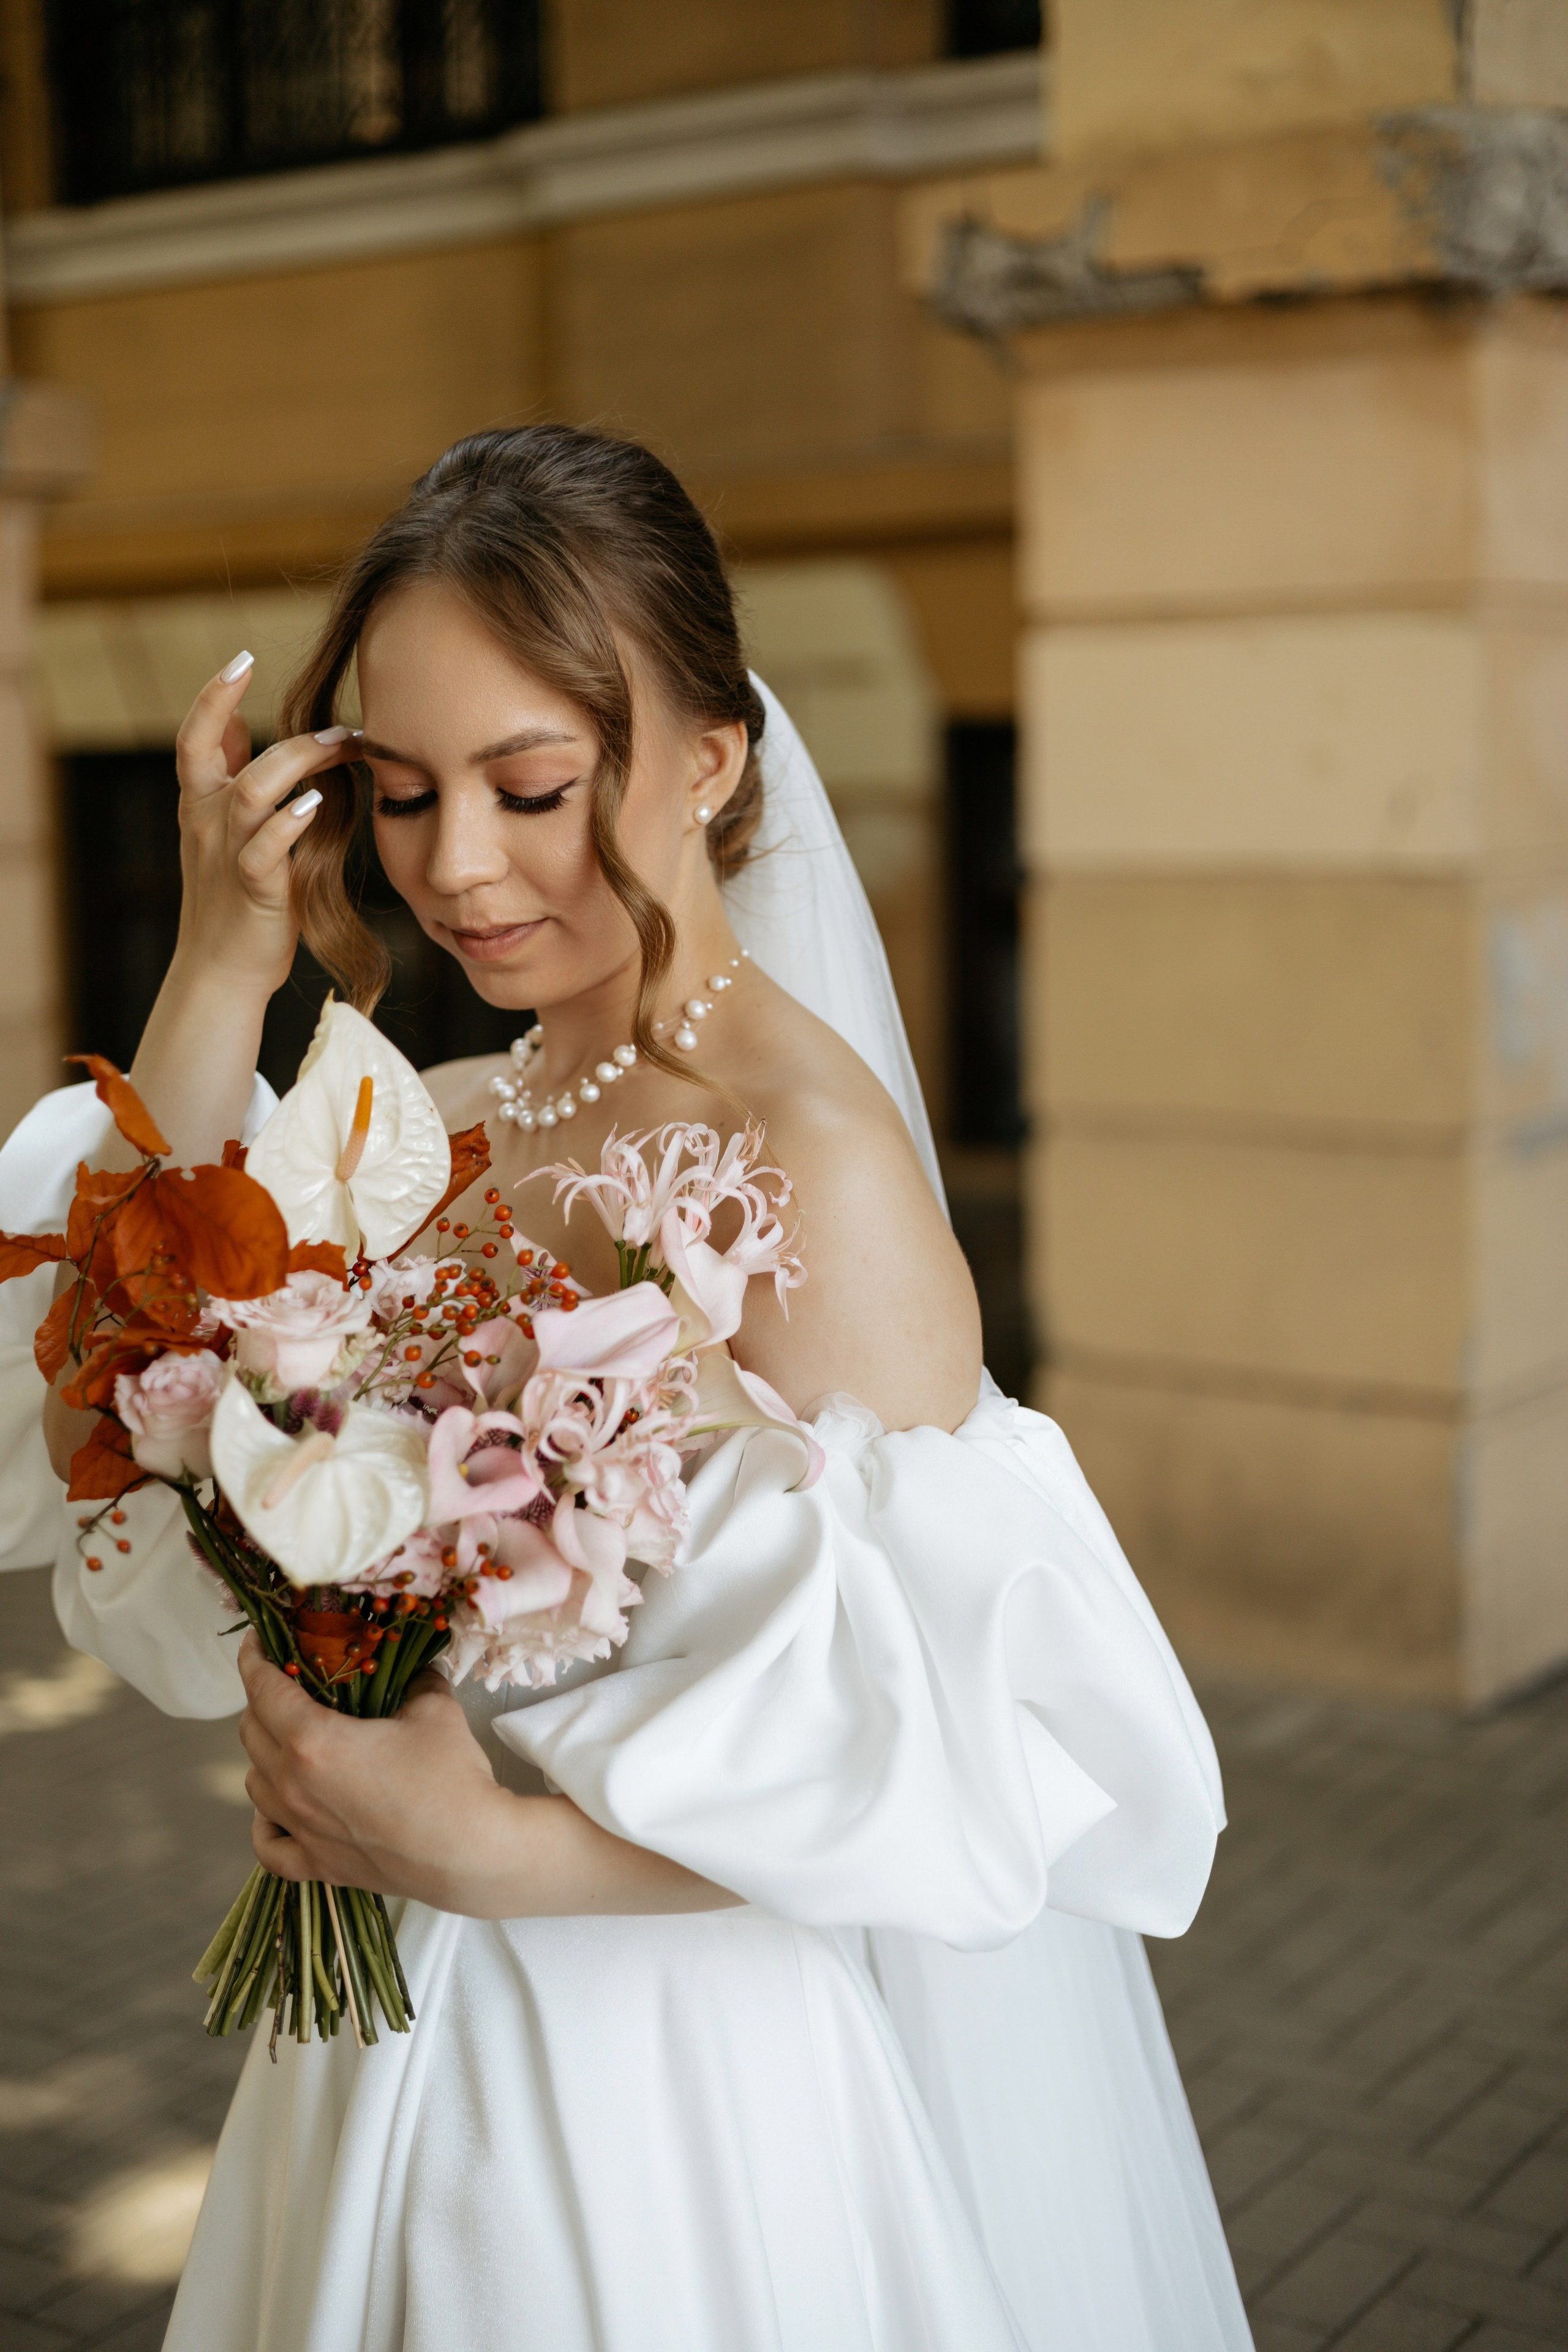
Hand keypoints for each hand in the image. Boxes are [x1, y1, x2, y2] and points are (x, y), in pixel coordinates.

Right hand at [171, 655, 356, 997]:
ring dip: (297, 765)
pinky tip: (317, 805)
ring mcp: (227, 855)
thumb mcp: (219, 829)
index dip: (213, 696)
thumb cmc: (231, 896)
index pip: (194, 737)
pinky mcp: (253, 888)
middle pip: (231, 759)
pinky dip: (291, 823)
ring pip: (252, 792)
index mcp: (198, 803)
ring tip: (339, 750)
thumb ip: (225, 776)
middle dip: (289, 736)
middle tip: (341, 728)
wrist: (220, 969)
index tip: (241, 660)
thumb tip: (230, 723)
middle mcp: (206, 822)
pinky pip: (267, 848)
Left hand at [237, 1633, 509, 1911]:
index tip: (257, 1641)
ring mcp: (301, 1829)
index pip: (263, 1690)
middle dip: (262, 1700)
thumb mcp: (435, 1709)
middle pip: (251, 1732)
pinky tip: (278, 1809)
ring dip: (264, 1755)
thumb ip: (416, 1679)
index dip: (254, 1658)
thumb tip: (413, 1668)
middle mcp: (293, 1786)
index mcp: (313, 1741)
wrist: (470, 1852)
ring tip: (290, 1741)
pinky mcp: (317, 1864)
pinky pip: (268, 1845)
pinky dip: (265, 1823)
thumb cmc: (450, 1780)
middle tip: (287, 1684)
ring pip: (254, 1783)